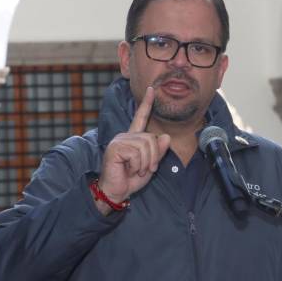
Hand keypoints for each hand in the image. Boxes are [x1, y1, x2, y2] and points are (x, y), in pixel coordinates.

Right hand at [96, 87, 170, 210]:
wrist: (115, 191)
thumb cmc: (131, 179)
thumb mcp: (150, 165)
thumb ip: (158, 152)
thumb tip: (166, 137)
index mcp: (133, 138)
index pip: (141, 117)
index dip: (147, 103)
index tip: (151, 89)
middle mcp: (126, 136)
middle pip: (152, 138)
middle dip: (153, 157)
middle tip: (144, 170)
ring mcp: (119, 140)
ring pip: (146, 146)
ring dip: (145, 163)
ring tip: (135, 170)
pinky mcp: (115, 148)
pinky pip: (136, 153)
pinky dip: (137, 166)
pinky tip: (128, 170)